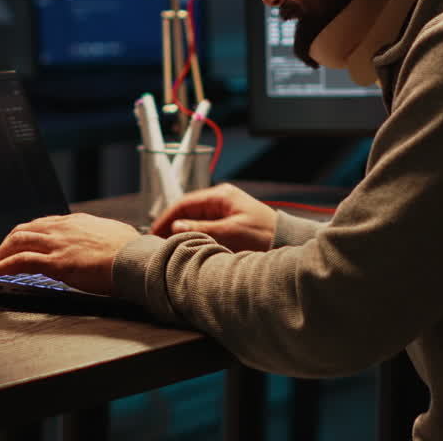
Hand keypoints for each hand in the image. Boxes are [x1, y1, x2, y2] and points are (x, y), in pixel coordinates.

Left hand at [0, 214, 139, 295]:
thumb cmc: (132, 250)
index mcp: (77, 221)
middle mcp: (63, 228)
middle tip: (0, 254)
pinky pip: (20, 261)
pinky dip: (3, 266)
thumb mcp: (114, 235)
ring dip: (1, 253)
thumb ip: (102, 237)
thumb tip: (105, 242)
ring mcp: (57, 244)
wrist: (135, 259)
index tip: (21, 242)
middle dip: (8, 242)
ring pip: (18, 241)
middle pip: (25, 229)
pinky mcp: (55, 262)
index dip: (28, 234)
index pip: (44, 223)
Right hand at [150, 183, 276, 251]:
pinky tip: (187, 247)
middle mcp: (221, 200)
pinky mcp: (228, 223)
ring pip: (194, 221)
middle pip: (187, 211)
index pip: (184, 202)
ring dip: (182, 233)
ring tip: (169, 247)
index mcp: (221, 195)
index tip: (154, 232)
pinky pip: (205, 228)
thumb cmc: (264, 234)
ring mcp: (224, 211)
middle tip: (158, 242)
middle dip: (172, 226)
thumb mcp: (231, 232)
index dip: (167, 217)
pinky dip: (194, 236)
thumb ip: (202, 229)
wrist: (288, 241)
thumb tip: (175, 227)